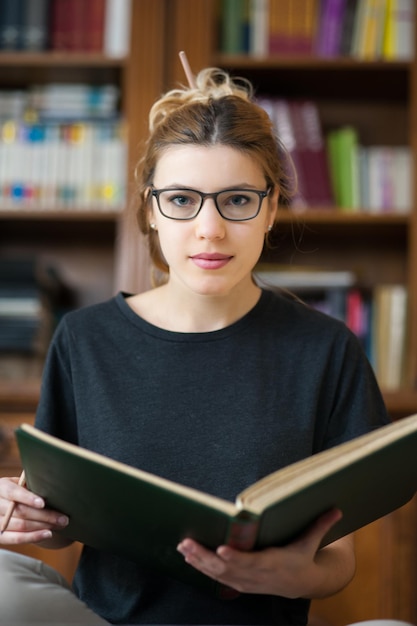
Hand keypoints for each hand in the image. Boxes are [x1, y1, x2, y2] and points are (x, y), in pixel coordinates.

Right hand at [0, 476, 68, 544]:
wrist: (5, 504)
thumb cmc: (18, 491)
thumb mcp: (19, 484)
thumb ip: (29, 486)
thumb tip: (51, 486)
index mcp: (1, 488)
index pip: (13, 492)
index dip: (27, 498)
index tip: (43, 503)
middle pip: (20, 511)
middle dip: (45, 515)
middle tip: (63, 517)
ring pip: (21, 526)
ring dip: (43, 526)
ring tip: (60, 524)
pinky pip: (16, 539)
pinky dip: (33, 537)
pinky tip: (48, 534)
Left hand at [177, 508, 354, 598]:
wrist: (302, 584)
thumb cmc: (303, 557)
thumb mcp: (311, 542)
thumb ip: (321, 525)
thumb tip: (337, 508)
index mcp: (273, 564)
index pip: (251, 563)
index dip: (235, 559)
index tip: (221, 550)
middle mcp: (256, 575)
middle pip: (227, 569)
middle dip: (205, 557)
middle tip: (187, 543)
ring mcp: (247, 581)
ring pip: (218, 574)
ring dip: (199, 561)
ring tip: (183, 547)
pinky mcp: (240, 583)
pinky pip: (218, 577)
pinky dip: (202, 568)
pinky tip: (189, 557)